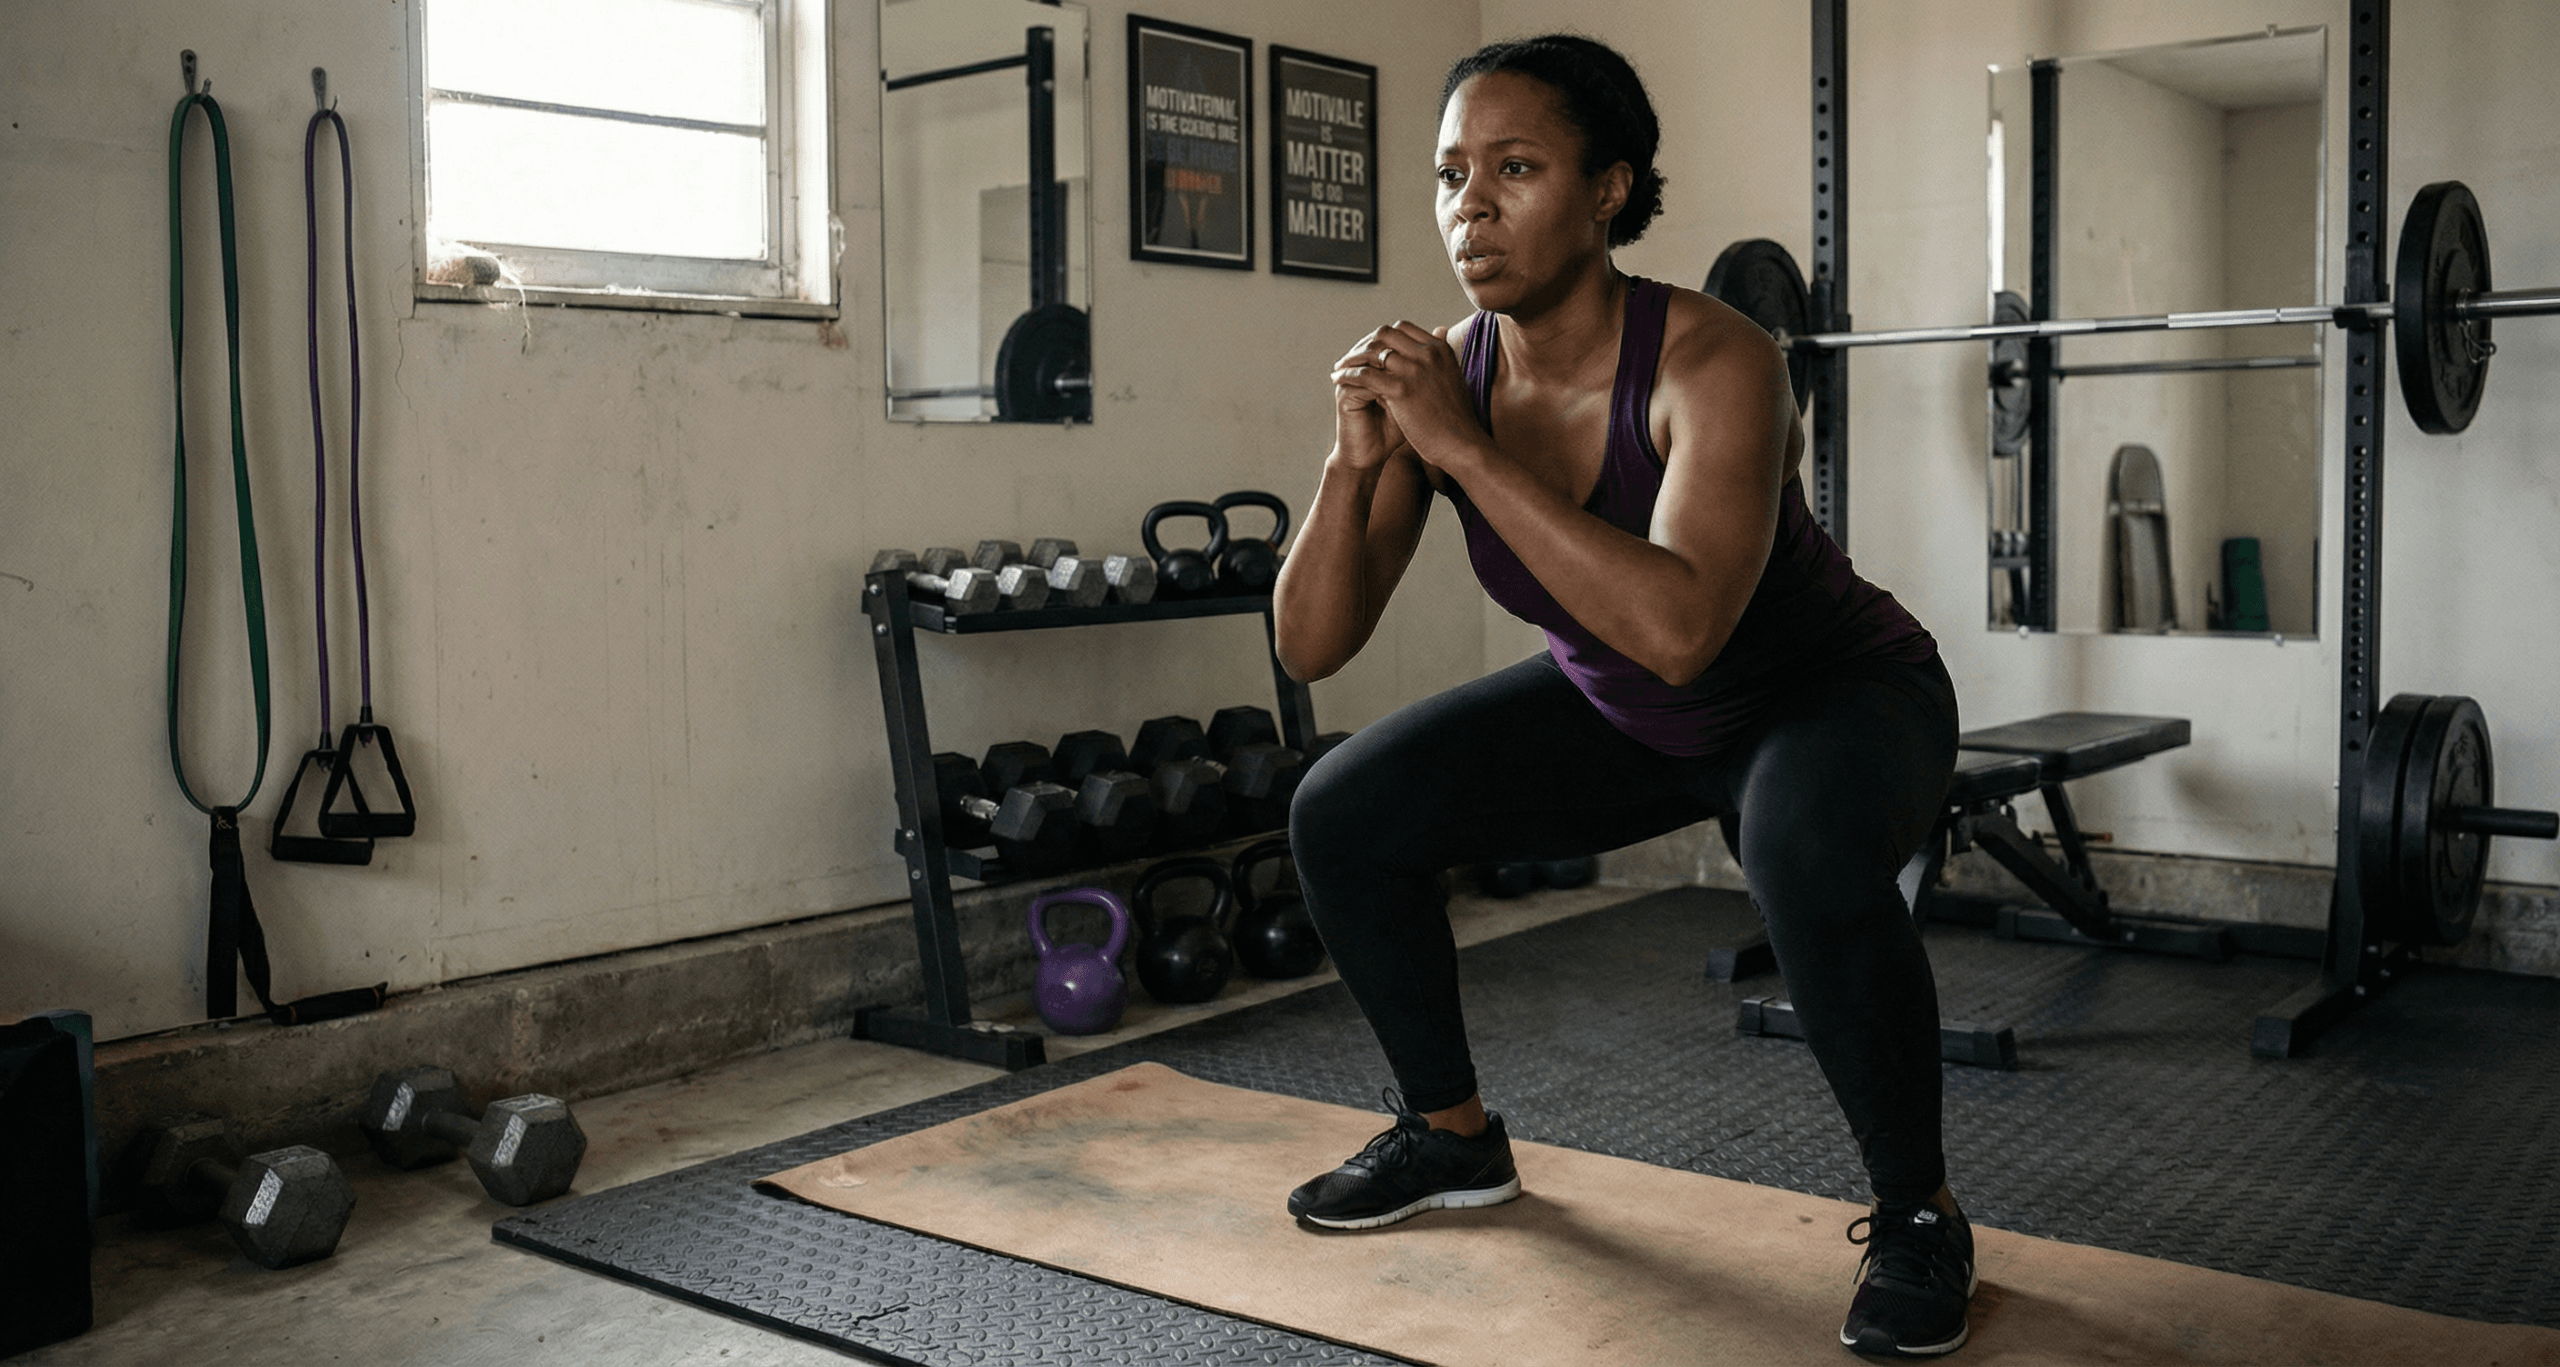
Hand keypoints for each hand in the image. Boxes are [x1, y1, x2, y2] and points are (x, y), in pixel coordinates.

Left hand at [1335, 322, 1479, 470]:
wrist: (1463, 445)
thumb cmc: (1457, 419)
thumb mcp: (1452, 378)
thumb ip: (1440, 359)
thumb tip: (1439, 333)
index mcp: (1439, 349)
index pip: (1402, 328)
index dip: (1381, 338)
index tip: (1369, 350)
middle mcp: (1428, 353)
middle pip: (1385, 334)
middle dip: (1364, 343)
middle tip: (1350, 357)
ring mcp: (1415, 370)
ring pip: (1372, 352)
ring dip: (1351, 359)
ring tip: (1339, 369)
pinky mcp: (1401, 389)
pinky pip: (1366, 375)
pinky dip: (1348, 375)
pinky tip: (1338, 382)